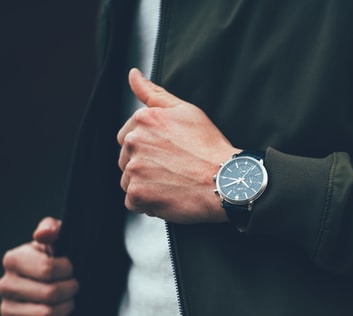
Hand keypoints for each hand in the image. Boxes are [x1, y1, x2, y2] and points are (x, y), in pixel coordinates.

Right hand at [0, 217, 78, 315]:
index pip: (47, 270)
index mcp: (13, 260)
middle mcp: (5, 285)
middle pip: (50, 294)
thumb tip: (43, 234)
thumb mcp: (58, 238)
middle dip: (70, 290)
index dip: (67, 270)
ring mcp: (7, 310)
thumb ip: (52, 228)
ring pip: (47, 315)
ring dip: (66, 308)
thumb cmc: (57, 258)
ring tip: (68, 300)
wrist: (54, 284)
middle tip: (73, 286)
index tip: (70, 269)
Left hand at [117, 68, 239, 222]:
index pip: (128, 136)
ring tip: (173, 184)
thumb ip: (154, 93)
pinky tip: (169, 196)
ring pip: (129, 181)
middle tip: (174, 170)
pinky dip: (149, 204)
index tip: (169, 154)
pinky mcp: (138, 194)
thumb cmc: (210, 147)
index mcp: (143, 120)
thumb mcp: (186, 111)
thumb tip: (133, 74)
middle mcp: (134, 142)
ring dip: (146, 185)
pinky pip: (133, 202)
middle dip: (145, 166)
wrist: (225, 180)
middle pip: (126, 159)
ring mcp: (134, 169)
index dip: (149, 148)